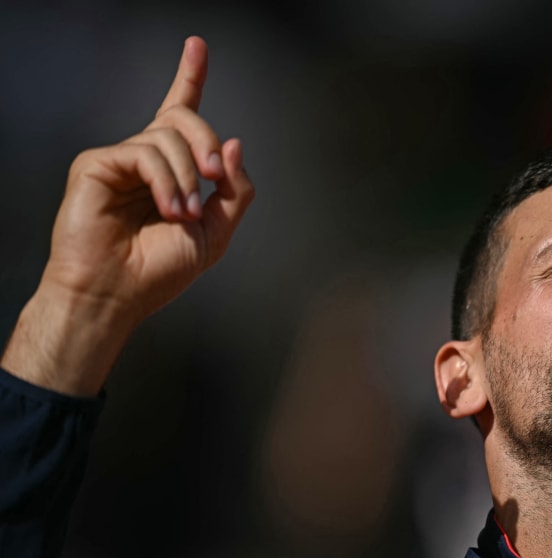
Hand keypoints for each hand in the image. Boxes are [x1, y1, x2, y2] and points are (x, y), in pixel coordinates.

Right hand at [1, 36, 253, 395]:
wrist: (118, 295)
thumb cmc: (160, 270)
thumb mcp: (216, 232)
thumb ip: (233, 190)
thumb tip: (233, 143)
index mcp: (172, 170)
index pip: (179, 114)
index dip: (188, 77)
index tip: (197, 46)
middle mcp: (144, 158)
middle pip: (184, 118)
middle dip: (207, 142)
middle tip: (214, 175)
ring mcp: (119, 159)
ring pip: (168, 136)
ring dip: (187, 177)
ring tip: (182, 214)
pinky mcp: (97, 165)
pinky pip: (144, 152)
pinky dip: (166, 180)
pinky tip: (167, 209)